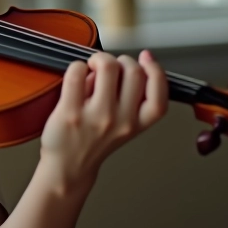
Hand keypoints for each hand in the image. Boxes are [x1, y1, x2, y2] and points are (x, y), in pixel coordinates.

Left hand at [39, 50, 167, 193]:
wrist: (68, 168)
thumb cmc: (92, 144)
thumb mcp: (123, 126)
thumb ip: (127, 98)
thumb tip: (119, 63)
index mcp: (136, 124)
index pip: (159, 96)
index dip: (157, 72)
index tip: (146, 58)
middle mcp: (120, 120)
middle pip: (134, 72)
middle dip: (121, 60)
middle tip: (109, 67)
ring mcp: (96, 116)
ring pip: (108, 66)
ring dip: (99, 59)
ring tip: (92, 68)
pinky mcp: (70, 111)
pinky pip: (77, 72)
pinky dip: (77, 66)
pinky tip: (76, 74)